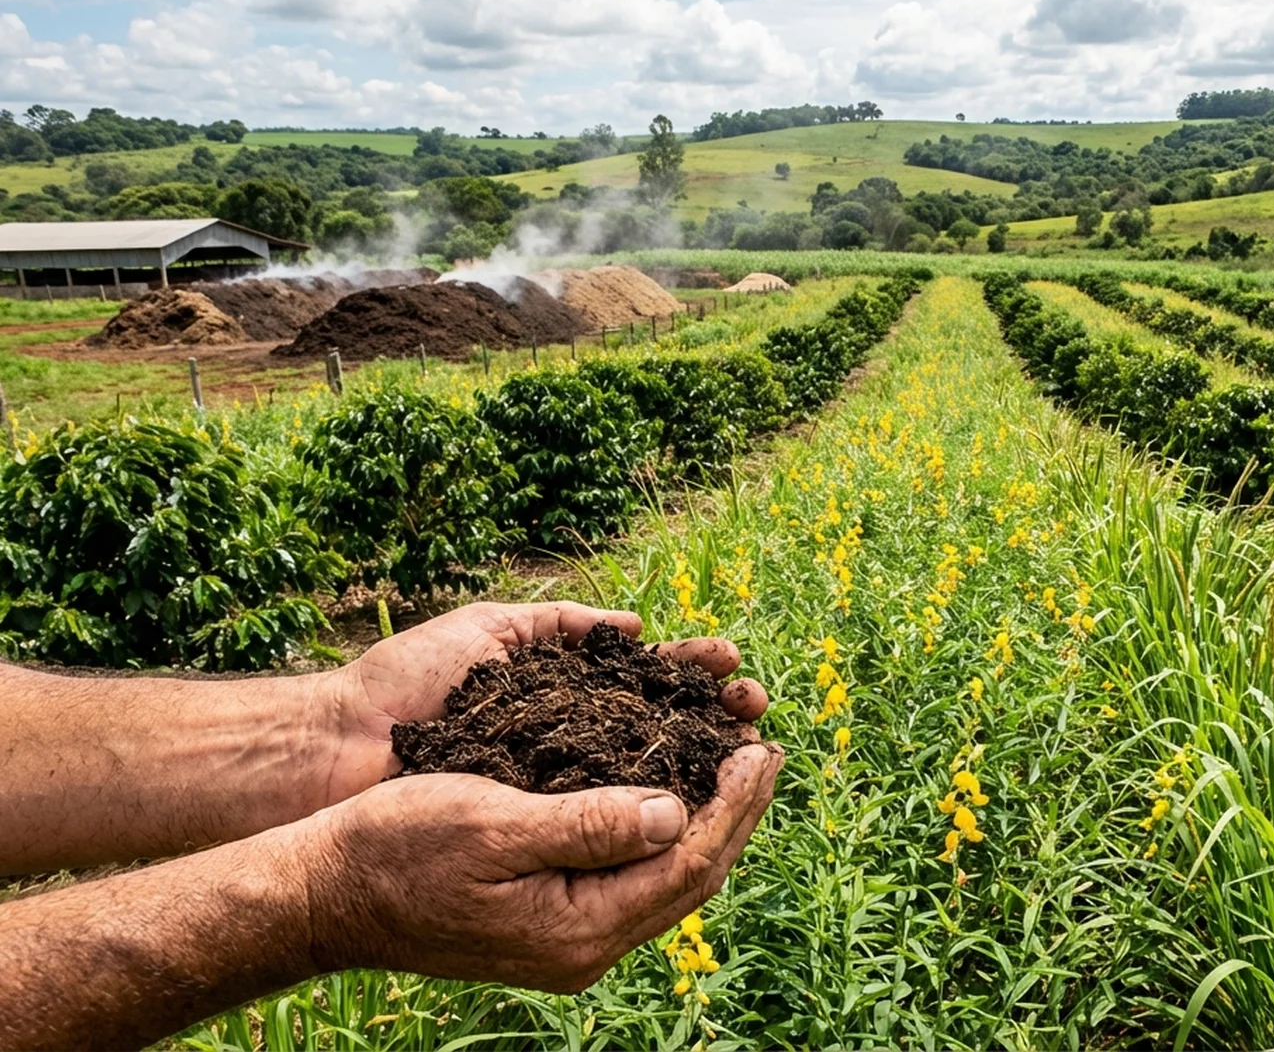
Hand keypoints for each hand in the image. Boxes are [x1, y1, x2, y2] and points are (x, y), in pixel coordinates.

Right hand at [299, 744, 782, 991]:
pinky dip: (665, 829)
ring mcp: (569, 939)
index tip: (760, 749)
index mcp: (578, 931)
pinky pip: (633, 875)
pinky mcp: (552, 920)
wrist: (324, 892)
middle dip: (736, 811)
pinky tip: (674, 791)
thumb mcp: (492, 822)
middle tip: (765, 749)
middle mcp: (584, 947)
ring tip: (735, 763)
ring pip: (667, 877)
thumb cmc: (397, 847)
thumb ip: (588, 823)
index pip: (689, 865)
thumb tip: (676, 812)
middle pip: (692, 876)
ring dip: (707, 819)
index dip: (733, 805)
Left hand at [319, 602, 769, 805]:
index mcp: (564, 696)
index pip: (647, 683)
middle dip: (715, 717)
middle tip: (754, 707)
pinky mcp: (538, 830)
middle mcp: (572, 745)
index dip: (693, 675)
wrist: (336, 748)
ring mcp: (558, 790)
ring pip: (649, 778)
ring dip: (701, 761)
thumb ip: (558, 625)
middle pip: (664, 732)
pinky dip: (655, 811)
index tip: (729, 663)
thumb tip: (634, 627)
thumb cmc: (404, 685)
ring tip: (744, 746)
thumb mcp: (487, 632)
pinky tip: (694, 800)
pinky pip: (606, 820)